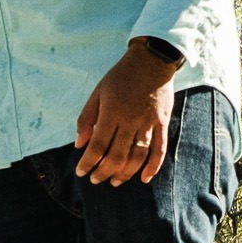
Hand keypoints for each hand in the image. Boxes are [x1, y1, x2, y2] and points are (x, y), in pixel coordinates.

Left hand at [74, 44, 176, 185]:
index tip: (81, 172)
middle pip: (117, 155)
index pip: (98, 145)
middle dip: (104, 172)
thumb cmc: (121, 77)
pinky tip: (144, 179)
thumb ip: (86, 118)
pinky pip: (160, 150)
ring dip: (125, 173)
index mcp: (111, 112)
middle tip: (95, 180)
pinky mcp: (163, 123)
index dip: (88, 162)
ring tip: (114, 182)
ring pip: (137, 156)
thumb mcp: (98, 92)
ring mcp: (149, 122)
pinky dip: (153, 167)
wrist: (152, 60)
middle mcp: (130, 119)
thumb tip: (79, 144)